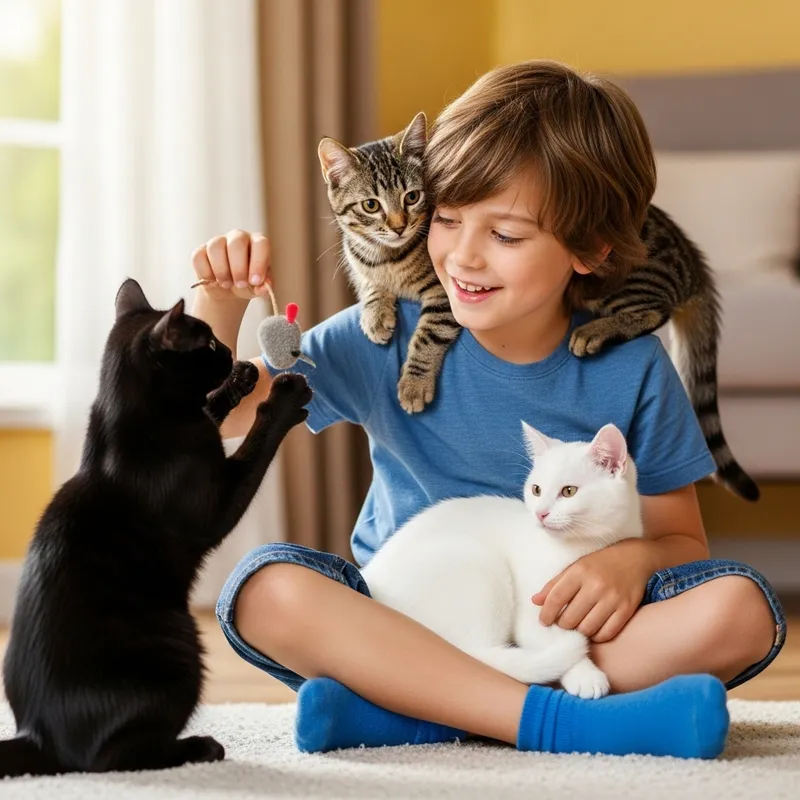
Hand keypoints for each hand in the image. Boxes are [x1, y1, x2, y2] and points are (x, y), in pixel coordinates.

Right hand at [192, 229, 272, 300]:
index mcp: (257, 244)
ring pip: (216, 247)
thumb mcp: (258, 288)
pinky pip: (199, 257)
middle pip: (236, 243)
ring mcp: (219, 241)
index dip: (258, 262)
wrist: (228, 290)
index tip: (255, 281)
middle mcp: (238, 238)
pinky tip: (213, 281)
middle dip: (238, 268)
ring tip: (226, 284)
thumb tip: (263, 288)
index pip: (260, 244)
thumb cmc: (247, 284)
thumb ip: (263, 287)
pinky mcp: (201, 250)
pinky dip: (206, 273)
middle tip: (240, 285)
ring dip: (221, 270)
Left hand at [531, 540, 651, 642]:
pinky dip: (597, 636)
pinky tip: (593, 629)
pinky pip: (607, 633)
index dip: (546, 614)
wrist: (634, 558)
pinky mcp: (627, 609)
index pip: (556, 598)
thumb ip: (554, 584)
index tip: (544, 621)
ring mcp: (613, 598)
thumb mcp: (575, 567)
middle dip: (563, 625)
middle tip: (563, 623)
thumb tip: (535, 601)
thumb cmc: (599, 563)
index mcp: (579, 572)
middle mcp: (596, 585)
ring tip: (578, 626)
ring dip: (579, 631)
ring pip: (588, 629)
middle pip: (570, 618)